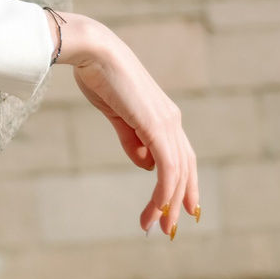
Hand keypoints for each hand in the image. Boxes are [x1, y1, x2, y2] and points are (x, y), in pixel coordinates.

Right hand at [58, 12, 201, 237]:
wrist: (93, 50)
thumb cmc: (99, 76)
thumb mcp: (115, 114)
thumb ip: (131, 138)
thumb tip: (144, 164)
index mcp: (163, 116)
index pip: (181, 157)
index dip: (183, 184)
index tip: (179, 209)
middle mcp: (172, 121)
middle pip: (185, 169)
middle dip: (179, 201)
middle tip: (170, 228)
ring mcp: (167, 123)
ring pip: (178, 173)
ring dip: (168, 203)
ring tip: (157, 226)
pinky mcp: (157, 126)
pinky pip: (167, 167)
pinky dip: (164, 190)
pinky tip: (158, 207)